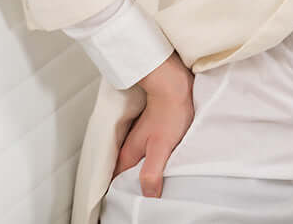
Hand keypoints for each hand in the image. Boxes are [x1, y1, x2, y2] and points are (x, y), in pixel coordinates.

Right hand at [115, 53, 194, 197]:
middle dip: (134, 189)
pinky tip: (163, 169)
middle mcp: (129, 149)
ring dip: (144, 177)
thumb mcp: (161, 147)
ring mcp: (139, 141)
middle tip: (146, 200)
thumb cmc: (170, 113)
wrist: (175, 86)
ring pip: (137, 167)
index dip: (124, 196)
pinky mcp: (150, 135)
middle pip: (126, 177)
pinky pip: (146, 157)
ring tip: (155, 188)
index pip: (118, 184)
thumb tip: (147, 194)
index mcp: (127, 155)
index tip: (132, 205)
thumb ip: (152, 172)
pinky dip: (152, 165)